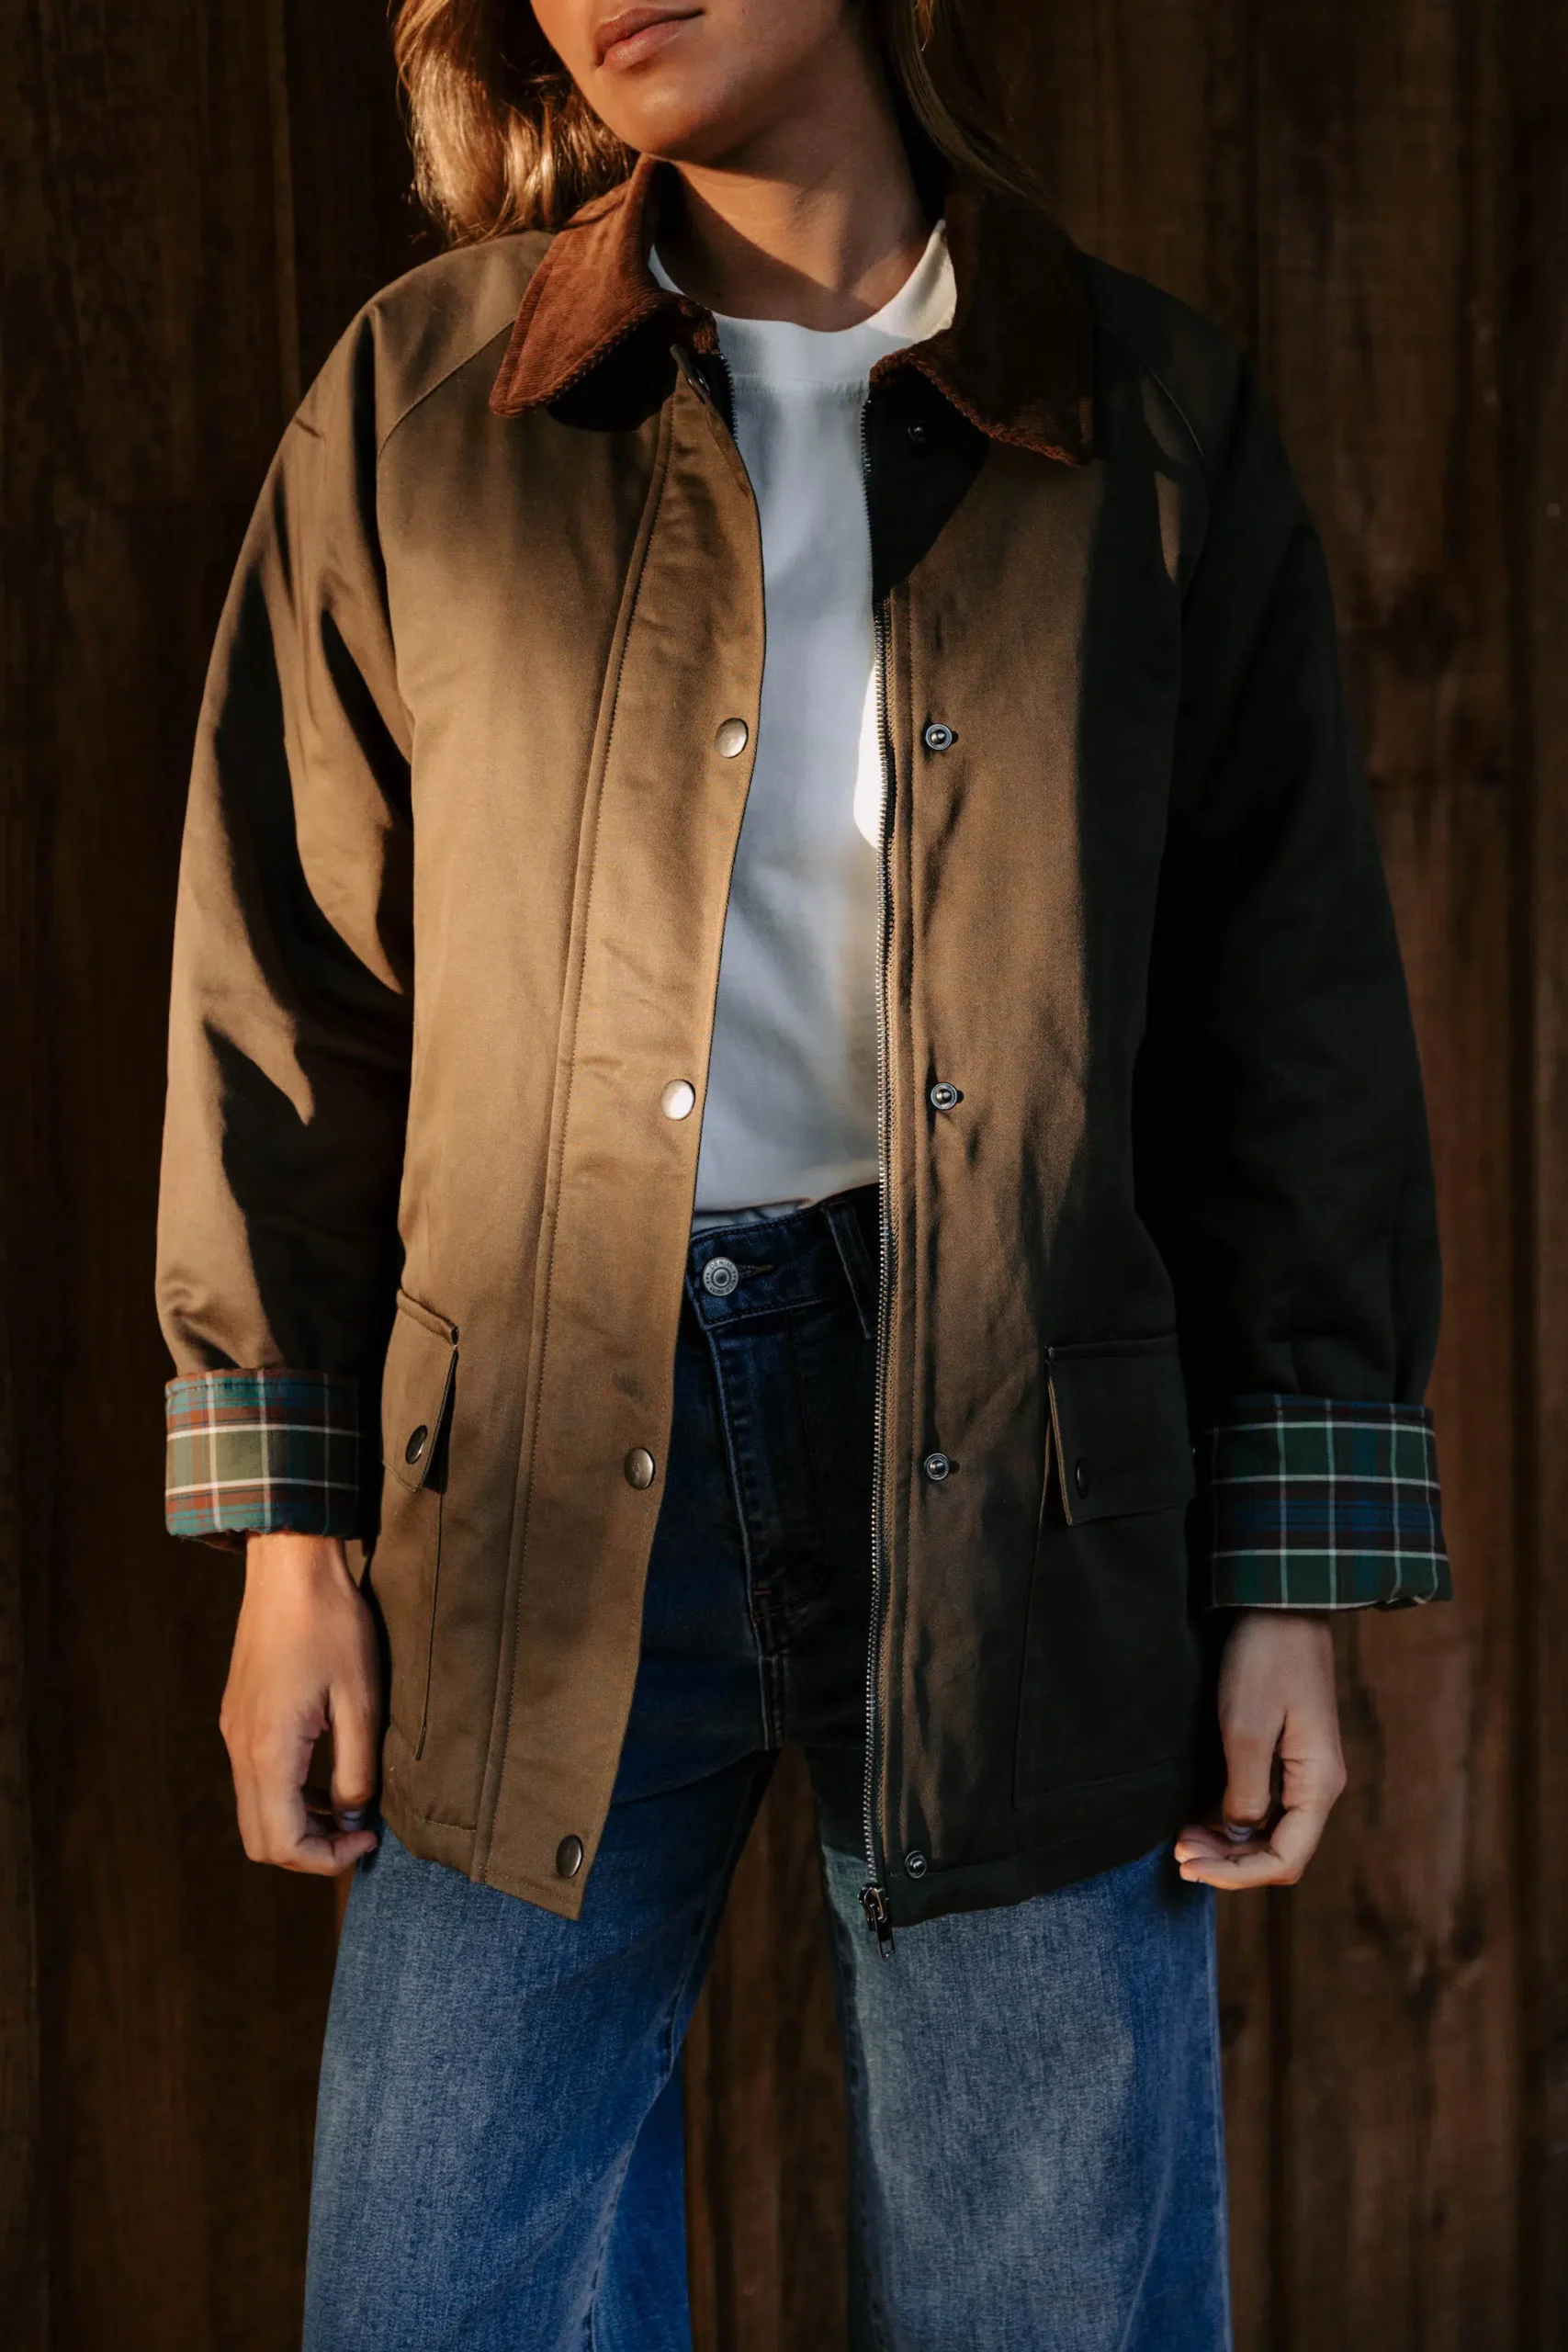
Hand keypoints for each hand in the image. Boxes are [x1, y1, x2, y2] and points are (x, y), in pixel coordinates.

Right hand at [220, 1533, 381, 1874]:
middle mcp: (240, 1748)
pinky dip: (286, 1795)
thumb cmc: (332, 1625)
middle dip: (309, 1852)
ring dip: (297, 1825)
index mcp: (269, 1750)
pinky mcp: (238, 1716)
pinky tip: (325, 1775)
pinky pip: (254, 1779)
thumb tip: (353, 1820)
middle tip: (357, 1834)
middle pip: (259, 1840)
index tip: (368, 1839)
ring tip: (347, 1808)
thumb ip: (357, 1769)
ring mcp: (233, 1732)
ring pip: (254, 1811)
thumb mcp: (362, 1700)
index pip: (283, 1844)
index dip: (327, 1859)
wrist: (290, 1567)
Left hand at [1174, 1611, 1345, 1889]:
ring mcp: (1302, 1770)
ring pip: (1268, 1830)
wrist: (1279, 1604)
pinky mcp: (1285, 1754)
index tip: (1191, 1866)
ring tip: (1182, 1841)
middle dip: (1228, 1862)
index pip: (1286, 1858)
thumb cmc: (1265, 1660)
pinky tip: (1198, 1816)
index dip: (1238, 1874)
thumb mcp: (1246, 1729)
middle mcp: (1316, 1784)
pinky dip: (1231, 1818)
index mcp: (1318, 1784)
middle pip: (1277, 1849)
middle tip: (1178, 1854)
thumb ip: (1244, 1791)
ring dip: (1227, 1843)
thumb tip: (1238, 1832)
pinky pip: (1262, 1804)